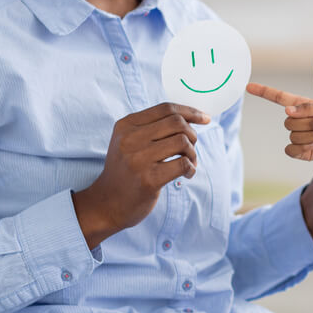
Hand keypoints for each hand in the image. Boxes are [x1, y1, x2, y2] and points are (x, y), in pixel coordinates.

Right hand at [73, 102, 209, 247]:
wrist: (107, 204)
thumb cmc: (126, 170)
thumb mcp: (130, 141)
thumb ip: (154, 127)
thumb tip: (193, 116)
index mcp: (126, 125)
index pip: (166, 108)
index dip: (190, 112)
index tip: (205, 119)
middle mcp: (129, 139)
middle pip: (177, 123)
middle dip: (192, 134)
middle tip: (190, 150)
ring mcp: (138, 159)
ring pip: (182, 142)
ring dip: (192, 153)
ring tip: (188, 163)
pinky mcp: (148, 180)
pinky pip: (183, 164)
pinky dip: (191, 168)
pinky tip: (186, 175)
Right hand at [245, 83, 312, 162]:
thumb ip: (307, 108)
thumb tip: (286, 110)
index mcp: (303, 107)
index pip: (279, 98)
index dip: (264, 92)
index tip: (248, 87)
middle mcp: (299, 121)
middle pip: (289, 121)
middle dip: (310, 122)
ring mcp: (299, 137)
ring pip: (293, 135)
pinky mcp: (302, 152)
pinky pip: (292, 149)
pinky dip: (304, 147)